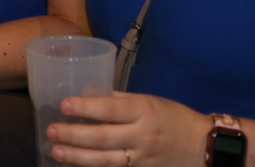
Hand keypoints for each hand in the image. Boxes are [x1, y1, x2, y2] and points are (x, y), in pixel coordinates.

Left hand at [45, 92, 211, 166]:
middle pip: (103, 137)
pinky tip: (77, 165)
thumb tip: (90, 94)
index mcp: (144, 111)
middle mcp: (142, 136)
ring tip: (56, 152)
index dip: (86, 108)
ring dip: (78, 157)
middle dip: (74, 135)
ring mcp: (143, 159)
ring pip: (105, 160)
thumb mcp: (151, 101)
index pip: (111, 109)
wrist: (205, 148)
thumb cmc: (175, 118)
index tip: (64, 105)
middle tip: (50, 131)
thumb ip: (121, 100)